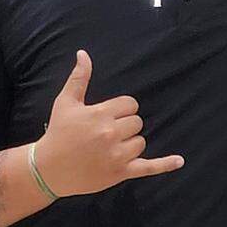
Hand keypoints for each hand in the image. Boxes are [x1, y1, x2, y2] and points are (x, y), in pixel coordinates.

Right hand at [34, 50, 183, 196]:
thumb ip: (79, 77)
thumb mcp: (66, 102)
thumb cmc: (58, 133)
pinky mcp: (120, 173)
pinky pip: (148, 167)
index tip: (107, 117)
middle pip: (137, 122)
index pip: (130, 104)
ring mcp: (117, 155)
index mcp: (101, 114)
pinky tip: (179, 161)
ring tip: (109, 148)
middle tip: (105, 134)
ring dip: (130, 143)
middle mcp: (111, 134)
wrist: (47, 169)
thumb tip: (84, 53)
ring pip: (140, 141)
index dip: (121, 109)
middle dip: (125, 126)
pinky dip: (165, 165)